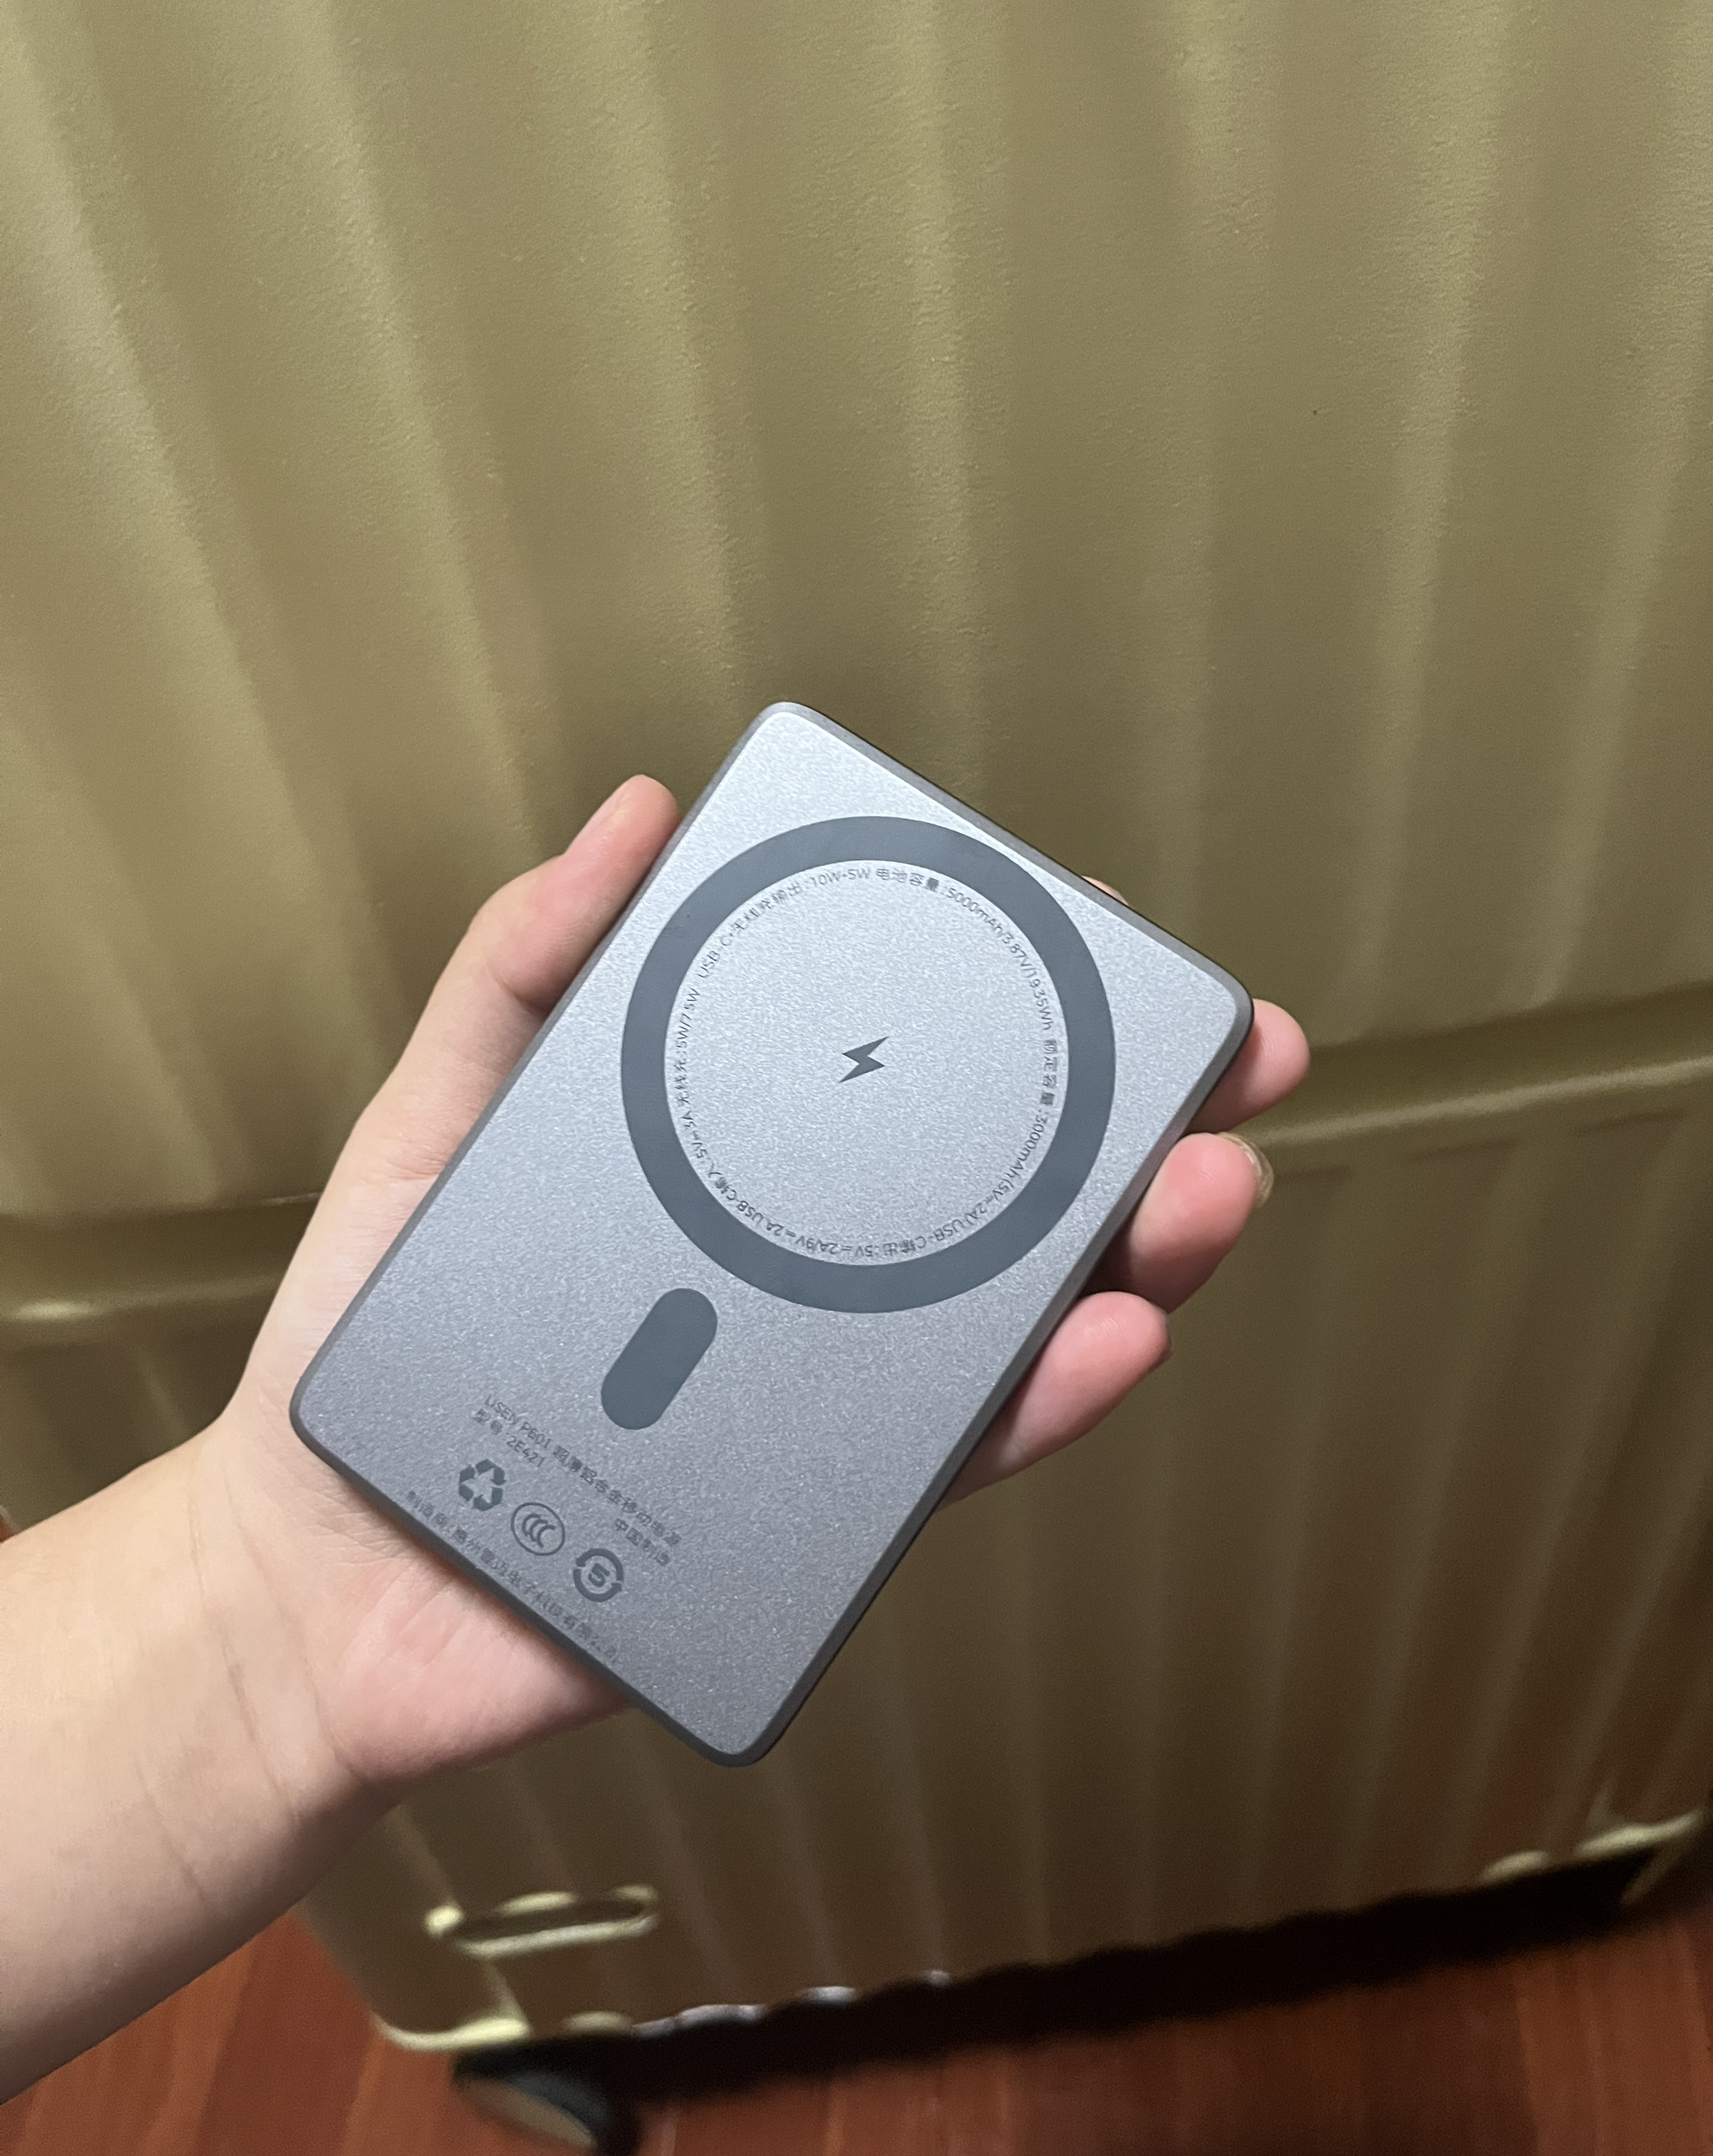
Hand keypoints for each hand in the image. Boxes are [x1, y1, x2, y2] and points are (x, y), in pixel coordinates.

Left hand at [195, 779, 1308, 1797]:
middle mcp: (814, 1281)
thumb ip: (525, 967)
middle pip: (1006, 1197)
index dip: (1026, 1011)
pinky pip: (946, 1460)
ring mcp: (827, 1400)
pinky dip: (1035, 1406)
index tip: (1105, 941)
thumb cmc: (381, 1335)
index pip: (911, 1079)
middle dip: (1138, 1129)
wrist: (324, 1570)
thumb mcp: (443, 1114)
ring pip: (1015, 1323)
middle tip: (1225, 1069)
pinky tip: (1102, 1340)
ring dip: (1133, 1258)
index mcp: (748, 1175)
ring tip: (1198, 1197)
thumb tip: (640, 815)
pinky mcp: (818, 1520)